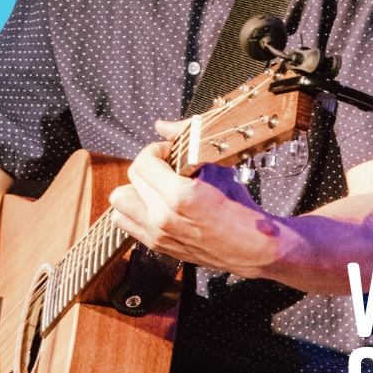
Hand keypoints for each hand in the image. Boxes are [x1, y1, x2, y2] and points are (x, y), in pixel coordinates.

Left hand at [108, 119, 284, 275]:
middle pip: (130, 179)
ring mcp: (157, 234)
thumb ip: (187, 144)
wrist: (252, 248)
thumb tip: (163, 125)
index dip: (155, 150)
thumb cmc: (240, 210)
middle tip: (164, 167)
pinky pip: (126, 223)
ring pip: (119, 203)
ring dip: (134, 190)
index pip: (143, 162)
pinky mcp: (157, 245)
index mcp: (179, 196)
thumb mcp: (217, 171)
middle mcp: (162, 218)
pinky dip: (135, 210)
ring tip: (155, 187)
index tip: (168, 151)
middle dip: (147, 166)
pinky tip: (155, 205)